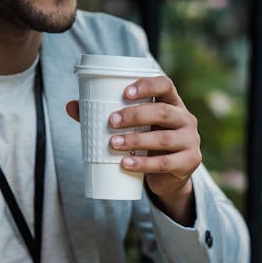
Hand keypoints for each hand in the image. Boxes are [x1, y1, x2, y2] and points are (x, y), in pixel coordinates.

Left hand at [66, 74, 199, 224]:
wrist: (169, 178)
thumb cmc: (149, 145)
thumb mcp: (134, 129)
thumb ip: (106, 117)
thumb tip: (70, 106)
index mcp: (173, 103)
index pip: (166, 84)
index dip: (147, 85)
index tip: (125, 92)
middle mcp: (186, 119)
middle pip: (162, 111)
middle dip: (135, 115)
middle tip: (111, 122)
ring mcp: (191, 141)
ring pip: (163, 138)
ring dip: (136, 141)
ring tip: (113, 144)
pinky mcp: (189, 161)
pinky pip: (166, 163)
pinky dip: (144, 164)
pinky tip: (126, 164)